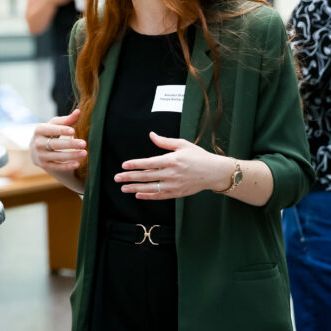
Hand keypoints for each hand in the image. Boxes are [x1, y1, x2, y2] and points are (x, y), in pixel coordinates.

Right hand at [29, 109, 85, 172]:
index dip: (62, 130)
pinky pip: (57, 166)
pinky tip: (77, 164)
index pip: (51, 130)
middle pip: (55, 144)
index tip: (73, 131)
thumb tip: (78, 111)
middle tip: (84, 143)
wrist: (35, 149)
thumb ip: (66, 119)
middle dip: (70, 144)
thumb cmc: (48, 133)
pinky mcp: (44, 165)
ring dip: (71, 155)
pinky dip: (67, 166)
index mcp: (39, 130)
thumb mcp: (54, 125)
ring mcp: (40, 155)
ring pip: (57, 156)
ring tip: (84, 153)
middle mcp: (38, 143)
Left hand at [114, 132, 231, 199]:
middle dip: (129, 177)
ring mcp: (174, 185)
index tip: (124, 165)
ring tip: (123, 188)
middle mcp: (171, 173)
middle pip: (146, 177)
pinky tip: (138, 195)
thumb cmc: (198, 156)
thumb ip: (165, 141)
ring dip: (135, 189)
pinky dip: (148, 196)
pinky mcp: (177, 193)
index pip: (148, 163)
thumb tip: (151, 135)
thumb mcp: (182, 145)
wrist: (214, 172)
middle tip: (116, 178)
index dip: (135, 164)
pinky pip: (159, 195)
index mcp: (171, 160)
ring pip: (150, 188)